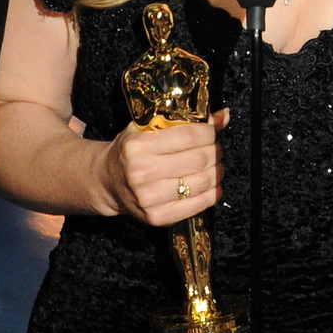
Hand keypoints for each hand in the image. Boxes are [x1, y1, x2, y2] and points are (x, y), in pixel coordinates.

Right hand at [98, 109, 229, 225]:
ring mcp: (148, 197)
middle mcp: (141, 172)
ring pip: (202, 182)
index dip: (209, 132)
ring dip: (217, 172)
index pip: (190, 135)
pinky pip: (197, 205)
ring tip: (214, 167)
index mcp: (138, 145)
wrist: (108, 181)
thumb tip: (224, 115)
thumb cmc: (131, 151)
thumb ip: (185, 120)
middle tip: (215, 150)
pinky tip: (212, 186)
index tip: (211, 132)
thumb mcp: (148, 127)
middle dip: (215, 152)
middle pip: (199, 159)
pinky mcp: (157, 217)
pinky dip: (212, 193)